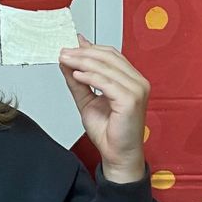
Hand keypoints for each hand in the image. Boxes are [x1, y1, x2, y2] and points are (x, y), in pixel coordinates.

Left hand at [59, 34, 149, 183]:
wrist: (117, 155)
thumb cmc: (109, 132)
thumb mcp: (87, 100)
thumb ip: (78, 81)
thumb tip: (68, 62)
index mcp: (131, 80)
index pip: (110, 55)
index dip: (89, 48)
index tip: (70, 46)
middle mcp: (137, 82)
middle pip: (108, 57)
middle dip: (82, 53)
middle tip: (64, 52)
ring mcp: (137, 90)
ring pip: (106, 67)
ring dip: (82, 62)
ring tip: (65, 60)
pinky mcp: (131, 100)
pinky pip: (107, 83)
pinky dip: (90, 77)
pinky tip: (76, 74)